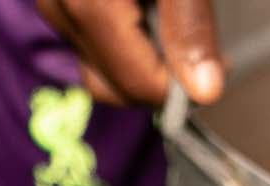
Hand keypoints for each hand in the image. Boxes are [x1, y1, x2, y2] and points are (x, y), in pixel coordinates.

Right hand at [31, 0, 222, 108]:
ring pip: (97, 72)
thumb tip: (204, 93)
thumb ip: (189, 28)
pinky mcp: (54, 0)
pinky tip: (145, 16)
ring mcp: (50, 5)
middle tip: (206, 54)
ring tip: (174, 28)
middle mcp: (59, 8)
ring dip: (139, 65)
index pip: (136, 84)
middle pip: (112, 86)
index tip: (218, 66)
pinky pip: (87, 45)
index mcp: (88, 2)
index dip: (180, 88)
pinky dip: (121, 45)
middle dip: (159, 81)